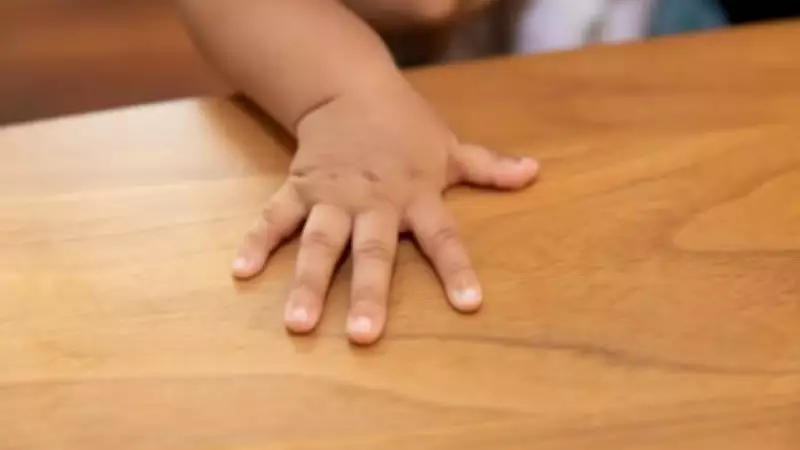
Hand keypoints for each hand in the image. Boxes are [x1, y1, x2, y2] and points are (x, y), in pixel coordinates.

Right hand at [232, 78, 538, 344]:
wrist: (350, 87)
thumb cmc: (406, 125)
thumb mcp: (450, 146)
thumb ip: (488, 166)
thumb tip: (535, 172)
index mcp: (417, 194)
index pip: (443, 237)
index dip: (456, 269)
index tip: (469, 305)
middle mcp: (375, 201)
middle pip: (373, 252)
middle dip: (369, 294)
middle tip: (364, 336)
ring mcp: (332, 195)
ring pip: (321, 242)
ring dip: (309, 282)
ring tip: (299, 324)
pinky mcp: (299, 186)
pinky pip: (275, 216)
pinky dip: (258, 241)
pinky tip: (242, 272)